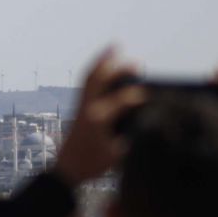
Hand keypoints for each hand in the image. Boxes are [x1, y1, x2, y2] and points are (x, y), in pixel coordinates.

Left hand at [53, 47, 145, 186]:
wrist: (66, 169)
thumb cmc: (92, 165)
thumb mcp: (117, 154)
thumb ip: (131, 137)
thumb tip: (146, 120)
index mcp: (97, 119)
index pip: (120, 101)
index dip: (136, 96)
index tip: (151, 94)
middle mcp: (87, 108)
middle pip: (100, 80)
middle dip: (117, 68)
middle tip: (136, 63)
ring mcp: (80, 105)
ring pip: (90, 77)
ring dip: (102, 61)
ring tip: (114, 47)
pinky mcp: (78, 107)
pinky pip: (86, 83)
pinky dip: (96, 71)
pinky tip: (105, 65)